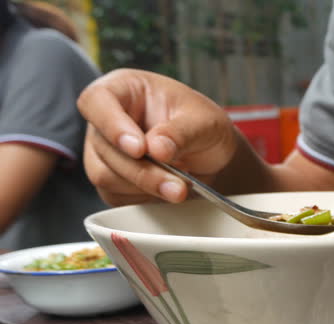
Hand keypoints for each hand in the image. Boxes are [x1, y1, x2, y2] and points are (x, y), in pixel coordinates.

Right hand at [77, 68, 238, 205]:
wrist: (209, 154)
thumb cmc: (203, 125)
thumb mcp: (206, 121)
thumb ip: (182, 132)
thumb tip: (157, 149)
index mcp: (123, 89)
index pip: (96, 101)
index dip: (112, 126)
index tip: (139, 148)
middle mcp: (105, 119)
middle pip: (104, 147)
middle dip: (143, 171)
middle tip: (178, 185)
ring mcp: (103, 150)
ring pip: (105, 176)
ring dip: (146, 187)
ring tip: (180, 187)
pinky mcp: (110, 178)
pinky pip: (115, 195)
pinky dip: (144, 198)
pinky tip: (167, 190)